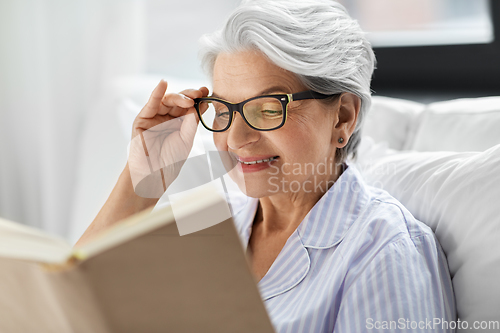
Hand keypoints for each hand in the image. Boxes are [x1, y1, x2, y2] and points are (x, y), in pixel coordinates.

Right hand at [128, 80, 208, 197]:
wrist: (154, 176)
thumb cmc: (169, 161)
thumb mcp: (186, 139)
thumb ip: (191, 121)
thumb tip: (200, 104)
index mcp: (180, 122)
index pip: (189, 106)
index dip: (198, 98)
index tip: (208, 92)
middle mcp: (167, 117)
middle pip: (179, 100)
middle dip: (190, 95)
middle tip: (200, 93)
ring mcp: (155, 117)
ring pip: (167, 100)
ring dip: (178, 96)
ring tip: (189, 98)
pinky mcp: (142, 119)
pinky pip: (150, 104)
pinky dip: (156, 93)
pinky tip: (163, 84)